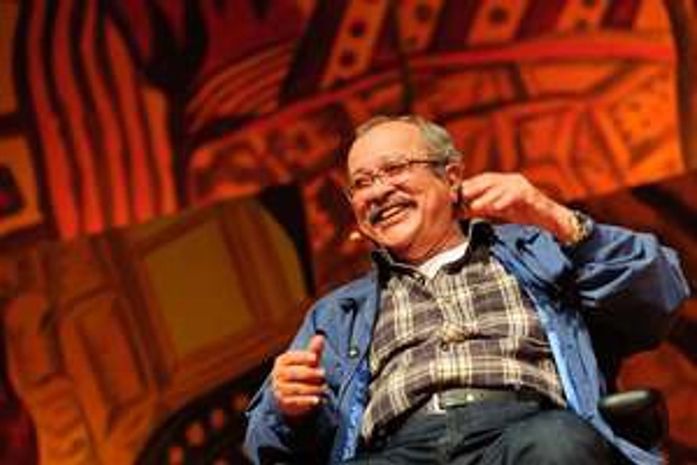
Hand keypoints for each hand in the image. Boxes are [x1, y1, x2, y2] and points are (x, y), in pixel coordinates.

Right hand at [271, 335, 326, 418]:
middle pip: (293, 373)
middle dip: (309, 373)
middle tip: (323, 373)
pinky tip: (318, 400)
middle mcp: (278, 374)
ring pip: (297, 388)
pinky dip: (308, 401)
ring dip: (312, 388)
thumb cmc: (301, 372)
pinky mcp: (283, 401)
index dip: (302, 357)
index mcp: (282, 361)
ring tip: (324, 388)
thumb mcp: (307, 361)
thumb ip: (313, 351)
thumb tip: (321, 337)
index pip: (291, 357)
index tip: (314, 357)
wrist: (288, 394)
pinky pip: (296, 401)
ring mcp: (279, 388)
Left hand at [459, 173, 575, 241]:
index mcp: (502, 181)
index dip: (466, 186)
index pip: (481, 180)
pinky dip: (505, 201)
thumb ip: (480, 209)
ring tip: (474, 207)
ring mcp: (521, 186)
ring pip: (500, 189)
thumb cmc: (523, 213)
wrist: (549, 219)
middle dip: (473, 188)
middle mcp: (510, 180)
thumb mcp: (498, 211)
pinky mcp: (531, 195)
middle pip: (488, 180)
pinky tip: (496, 208)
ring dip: (486, 197)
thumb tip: (458, 211)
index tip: (452, 195)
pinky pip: (516, 197)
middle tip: (459, 197)